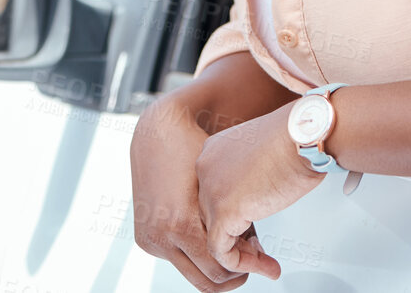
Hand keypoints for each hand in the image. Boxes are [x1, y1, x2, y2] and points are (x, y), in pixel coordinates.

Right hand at [129, 93, 250, 291]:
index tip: (267, 264)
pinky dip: (199, 251)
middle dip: (234, 273)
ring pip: (192, 272)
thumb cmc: (191, 148)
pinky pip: (178, 257)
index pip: (219, 268)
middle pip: (205, 280)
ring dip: (216, 263)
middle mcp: (160, 237)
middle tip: (256, 262)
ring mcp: (149, 239)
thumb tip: (259, 252)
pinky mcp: (144, 237)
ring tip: (237, 243)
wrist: (155, 132)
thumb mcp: (221, 184)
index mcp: (179, 224)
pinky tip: (215, 232)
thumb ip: (238, 220)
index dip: (248, 268)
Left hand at [195, 103, 325, 279]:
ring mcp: (211, 190)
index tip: (254, 229)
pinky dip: (242, 263)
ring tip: (266, 262)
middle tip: (259, 249)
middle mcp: (206, 169)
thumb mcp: (263, 158)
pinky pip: (222, 251)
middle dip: (237, 238)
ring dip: (242, 256)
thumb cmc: (295, 139)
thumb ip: (250, 177)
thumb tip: (257, 201)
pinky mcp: (223, 210)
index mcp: (214, 153)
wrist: (303, 135)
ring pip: (214, 236)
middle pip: (211, 216)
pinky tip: (264, 265)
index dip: (234, 217)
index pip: (213, 195)